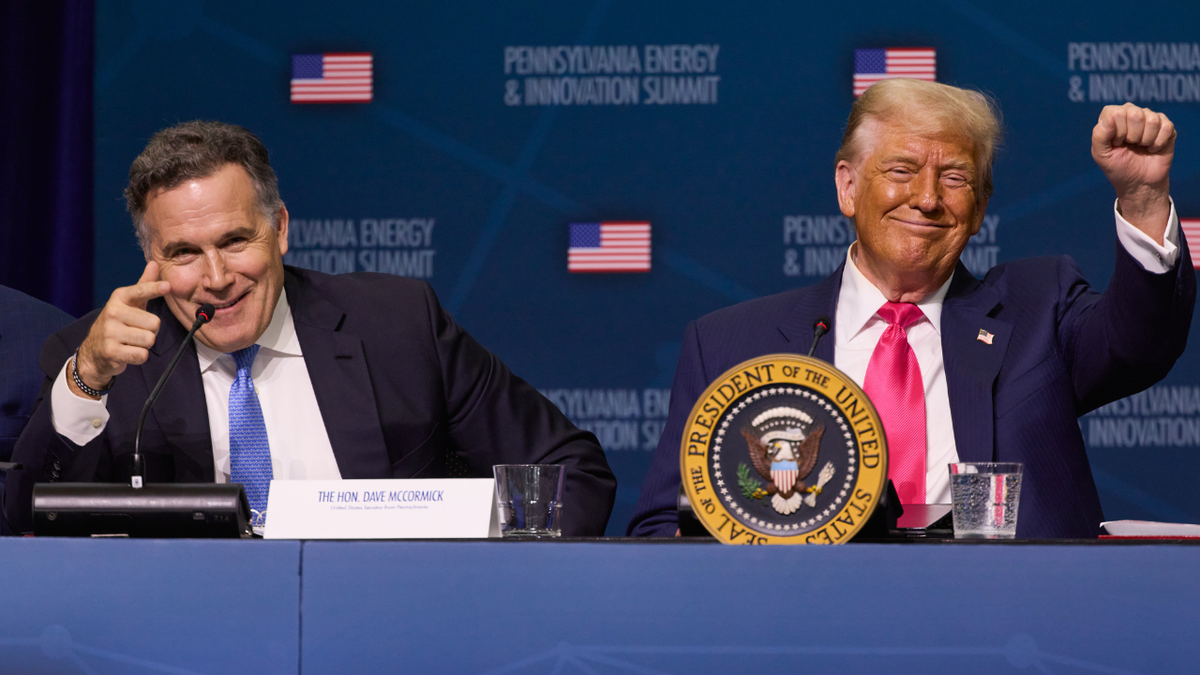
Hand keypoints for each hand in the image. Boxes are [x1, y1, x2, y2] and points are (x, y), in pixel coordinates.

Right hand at [72, 261, 169, 398]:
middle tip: (136, 331)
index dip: (155, 289)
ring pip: (150, 340)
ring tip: (131, 341)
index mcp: (119, 298)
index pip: (140, 291)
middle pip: (155, 323)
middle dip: (151, 330)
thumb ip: (144, 285)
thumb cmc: (119, 323)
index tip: (167, 286)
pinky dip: (139, 356)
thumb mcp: (130, 303)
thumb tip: (155, 263)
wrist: (94, 351)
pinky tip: (127, 352)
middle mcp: (113, 312)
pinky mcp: (111, 351)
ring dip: (145, 344)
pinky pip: (142, 355)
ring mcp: (110, 332)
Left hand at [1091, 103, 1174, 240]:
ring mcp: (1150, 120)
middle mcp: (1131, 115)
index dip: (1116, 130)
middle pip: (1133, 113)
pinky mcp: (1166, 128)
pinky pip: (1165, 126)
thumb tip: (1110, 118)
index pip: (1114, 111)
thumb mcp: (1101, 154)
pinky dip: (1159, 142)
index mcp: (1112, 119)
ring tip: (1142, 150)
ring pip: (1150, 119)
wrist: (1139, 185)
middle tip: (1130, 148)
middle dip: (1131, 136)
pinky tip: (1153, 149)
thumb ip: (1100, 134)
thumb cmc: (1117, 169)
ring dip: (1145, 140)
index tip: (1116, 144)